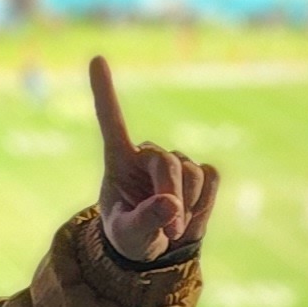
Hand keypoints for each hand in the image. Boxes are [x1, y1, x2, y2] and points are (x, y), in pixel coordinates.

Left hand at [88, 54, 217, 262]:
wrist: (159, 247)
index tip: (96, 59)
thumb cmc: (131, 237)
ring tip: (172, 226)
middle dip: (172, 196)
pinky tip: (191, 212)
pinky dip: (204, 203)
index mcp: (118, 160)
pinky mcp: (201, 171)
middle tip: (169, 229)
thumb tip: (170, 202)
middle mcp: (147, 154)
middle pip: (168, 164)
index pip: (111, 120)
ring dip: (188, 206)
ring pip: (192, 174)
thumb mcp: (129, 236)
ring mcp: (176, 161)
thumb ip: (145, 220)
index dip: (104, 91)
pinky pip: (210, 180)